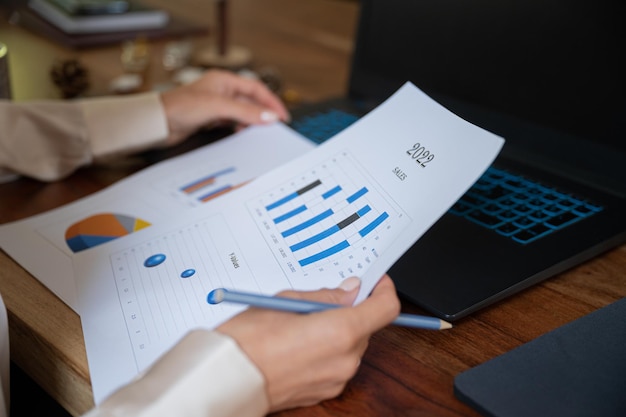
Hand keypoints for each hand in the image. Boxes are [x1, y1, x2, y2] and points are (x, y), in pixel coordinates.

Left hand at [160, 69, 290, 145]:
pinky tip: (243, 135)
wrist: (157, 123)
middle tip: (275, 127)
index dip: (271, 101)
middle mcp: (221, 90)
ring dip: (252, 122)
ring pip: (243, 113)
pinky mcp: (210, 119)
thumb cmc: (180, 107)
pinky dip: (240, 128)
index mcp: (224, 80)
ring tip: (261, 133)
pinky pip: (233, 122)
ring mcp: (216, 105)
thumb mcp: (218, 107)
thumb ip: (245, 112)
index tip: (281, 116)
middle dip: (263, 114)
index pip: (256, 88)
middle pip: (251, 101)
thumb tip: (269, 116)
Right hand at [216, 274, 399, 411]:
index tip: (374, 281)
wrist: (226, 379)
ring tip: (301, 323)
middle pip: (366, 327)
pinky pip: (336, 363)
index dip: (383, 290)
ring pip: (351, 345)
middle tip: (321, 299)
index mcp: (341, 332)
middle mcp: (345, 360)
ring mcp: (336, 379)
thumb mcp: (287, 301)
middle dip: (351, 310)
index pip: (386, 308)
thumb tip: (350, 291)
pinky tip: (298, 343)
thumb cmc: (249, 339)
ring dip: (337, 331)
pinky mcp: (325, 392)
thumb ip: (326, 295)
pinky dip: (326, 350)